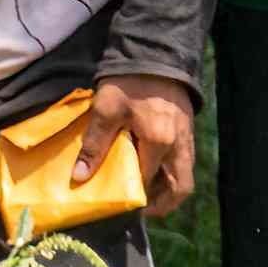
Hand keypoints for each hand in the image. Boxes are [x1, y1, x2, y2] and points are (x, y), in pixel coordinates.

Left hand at [101, 70, 197, 210]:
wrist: (156, 56)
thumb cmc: (130, 83)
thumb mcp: (106, 111)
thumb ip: (94, 145)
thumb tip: (79, 177)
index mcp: (159, 144)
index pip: (145, 182)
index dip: (131, 198)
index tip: (115, 207)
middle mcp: (178, 147)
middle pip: (179, 189)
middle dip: (161, 205)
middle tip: (139, 210)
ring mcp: (186, 140)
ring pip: (183, 178)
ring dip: (166, 190)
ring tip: (144, 194)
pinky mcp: (187, 132)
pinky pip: (183, 164)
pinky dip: (169, 174)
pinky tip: (151, 170)